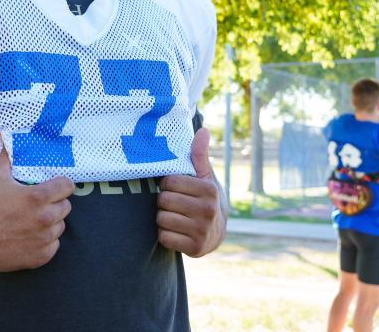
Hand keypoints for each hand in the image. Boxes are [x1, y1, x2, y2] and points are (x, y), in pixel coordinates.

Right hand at [0, 145, 73, 271]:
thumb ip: (8, 153)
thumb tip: (7, 133)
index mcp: (37, 198)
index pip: (67, 187)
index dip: (61, 184)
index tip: (54, 185)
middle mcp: (44, 219)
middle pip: (66, 207)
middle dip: (55, 203)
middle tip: (39, 203)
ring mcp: (43, 240)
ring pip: (60, 226)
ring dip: (51, 222)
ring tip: (33, 219)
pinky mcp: (39, 257)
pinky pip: (54, 245)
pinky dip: (46, 241)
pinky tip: (31, 235)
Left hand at [157, 127, 224, 256]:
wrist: (216, 233)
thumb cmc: (204, 199)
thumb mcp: (204, 177)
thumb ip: (199, 155)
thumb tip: (202, 131)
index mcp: (209, 190)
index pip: (170, 183)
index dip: (167, 185)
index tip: (175, 188)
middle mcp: (207, 211)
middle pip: (164, 201)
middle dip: (164, 202)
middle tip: (174, 204)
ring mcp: (202, 231)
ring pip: (161, 219)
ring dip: (163, 219)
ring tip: (175, 217)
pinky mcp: (194, 248)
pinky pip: (163, 238)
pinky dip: (165, 235)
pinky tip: (176, 232)